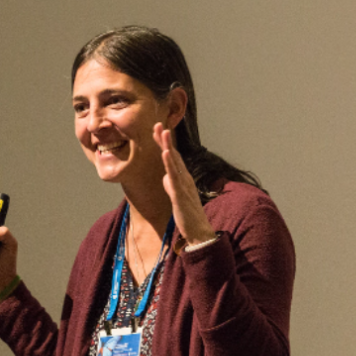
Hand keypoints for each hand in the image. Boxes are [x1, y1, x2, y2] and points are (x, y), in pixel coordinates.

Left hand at [154, 124, 216, 244]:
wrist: (199, 232)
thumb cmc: (187, 214)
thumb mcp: (176, 197)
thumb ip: (171, 185)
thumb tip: (165, 177)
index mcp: (183, 178)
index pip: (172, 157)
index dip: (164, 144)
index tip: (157, 130)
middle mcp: (184, 178)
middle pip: (173, 155)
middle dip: (165, 140)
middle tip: (158, 124)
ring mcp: (183, 185)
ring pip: (174, 162)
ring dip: (168, 146)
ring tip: (162, 132)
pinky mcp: (180, 194)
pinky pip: (174, 177)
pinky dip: (170, 164)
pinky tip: (166, 154)